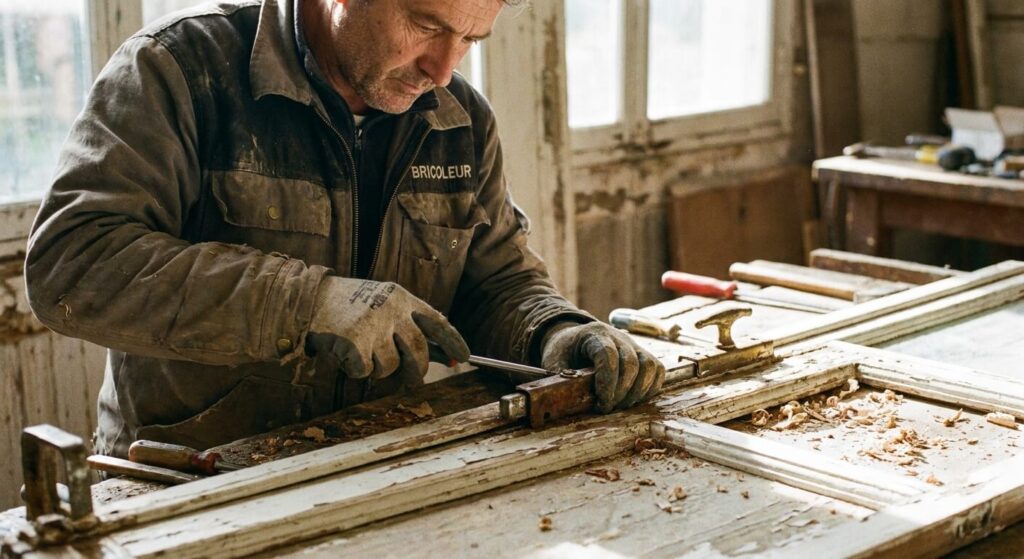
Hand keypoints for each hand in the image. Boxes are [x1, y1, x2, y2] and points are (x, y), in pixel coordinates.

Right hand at [306, 277, 469, 385]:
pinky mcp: (355, 343)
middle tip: (412, 379)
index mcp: (401, 298)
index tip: (463, 357)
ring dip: (379, 369)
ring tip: (364, 354)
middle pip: (418, 351)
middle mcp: (391, 310)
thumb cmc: (348, 306)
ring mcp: (373, 326)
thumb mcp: (382, 303)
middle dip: (417, 370)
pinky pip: (365, 371)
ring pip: (390, 366)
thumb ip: (408, 324)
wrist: (308, 300)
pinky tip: (347, 355)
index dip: (453, 341)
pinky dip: (356, 370)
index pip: (437, 322)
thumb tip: (442, 355)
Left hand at [541, 321, 664, 412]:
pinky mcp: (642, 354)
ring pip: (649, 366)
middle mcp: (617, 336)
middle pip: (631, 362)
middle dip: (621, 392)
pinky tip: (634, 399)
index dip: (607, 382)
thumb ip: (561, 380)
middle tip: (607, 409)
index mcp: (593, 334)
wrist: (572, 339)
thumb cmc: (563, 353)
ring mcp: (633, 344)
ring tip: (621, 406)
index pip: (608, 354)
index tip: (601, 403)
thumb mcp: (554, 363)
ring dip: (638, 392)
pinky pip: (657, 370)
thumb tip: (566, 403)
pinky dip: (650, 388)